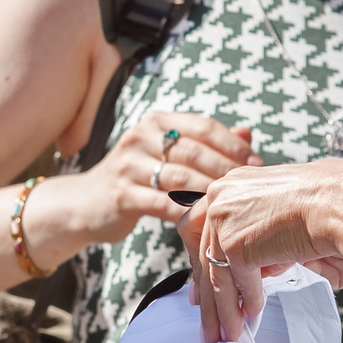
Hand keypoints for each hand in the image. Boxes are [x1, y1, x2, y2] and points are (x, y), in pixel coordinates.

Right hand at [30, 113, 256, 257]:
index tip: (256, 163)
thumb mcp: (167, 153)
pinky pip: (162, 204)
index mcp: (156, 122)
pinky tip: (204, 221)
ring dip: (210, 192)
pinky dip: (186, 213)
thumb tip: (248, 133)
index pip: (203, 126)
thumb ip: (205, 142)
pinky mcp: (121, 195)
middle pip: (194, 151)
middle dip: (226, 169)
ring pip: (180, 178)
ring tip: (231, 204)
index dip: (233, 145)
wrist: (86, 203)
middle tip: (249, 186)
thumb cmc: (137, 177)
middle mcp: (140, 137)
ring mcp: (128, 166)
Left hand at [183, 159, 342, 342]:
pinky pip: (238, 284)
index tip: (199, 289)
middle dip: (207, 295)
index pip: (202, 228)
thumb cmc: (331, 205)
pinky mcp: (235, 244)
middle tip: (209, 322)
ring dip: (224, 311)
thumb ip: (261, 239)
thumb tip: (253, 274)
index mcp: (233, 185)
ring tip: (229, 333)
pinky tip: (253, 314)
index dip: (201, 262)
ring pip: (217, 276)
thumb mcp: (283, 216)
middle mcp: (221, 197)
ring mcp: (225, 219)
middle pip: (203, 254)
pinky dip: (248, 302)